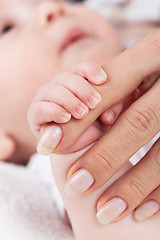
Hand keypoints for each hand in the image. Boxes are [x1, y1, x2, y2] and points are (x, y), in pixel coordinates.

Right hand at [28, 61, 121, 153]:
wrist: (78, 149)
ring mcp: (45, 99)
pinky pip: (40, 108)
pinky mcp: (35, 115)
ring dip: (69, 100)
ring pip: (52, 89)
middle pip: (66, 77)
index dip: (91, 70)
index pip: (81, 69)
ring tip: (83, 113)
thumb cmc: (92, 128)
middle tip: (95, 102)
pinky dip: (54, 111)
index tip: (103, 79)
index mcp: (76, 83)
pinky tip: (66, 117)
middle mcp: (58, 87)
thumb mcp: (107, 119)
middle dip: (82, 88)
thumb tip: (107, 115)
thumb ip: (111, 111)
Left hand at [47, 30, 159, 221]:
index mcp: (154, 52)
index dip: (79, 118)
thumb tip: (73, 120)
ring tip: (105, 210)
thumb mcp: (139, 67)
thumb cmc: (157, 71)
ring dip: (133, 184)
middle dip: (104, 157)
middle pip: (137, 122)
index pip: (109, 87)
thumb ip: (113, 86)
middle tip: (75, 185)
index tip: (49, 145)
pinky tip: (143, 211)